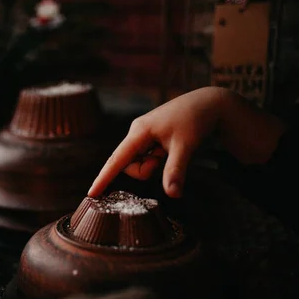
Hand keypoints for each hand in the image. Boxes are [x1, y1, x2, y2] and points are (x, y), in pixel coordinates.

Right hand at [87, 87, 285, 198]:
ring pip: (137, 162)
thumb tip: (173, 195)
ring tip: (170, 149)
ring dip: (153, 164)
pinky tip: (168, 146)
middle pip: (129, 165)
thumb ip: (175, 171)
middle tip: (166, 156)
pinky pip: (144, 156)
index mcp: (139, 131)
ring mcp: (141, 134)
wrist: (208, 103)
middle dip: (146, 169)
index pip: (116, 160)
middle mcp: (135, 131)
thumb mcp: (186, 147)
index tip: (91, 194)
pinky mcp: (147, 136)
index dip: (103, 178)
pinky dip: (156, 158)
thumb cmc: (195, 121)